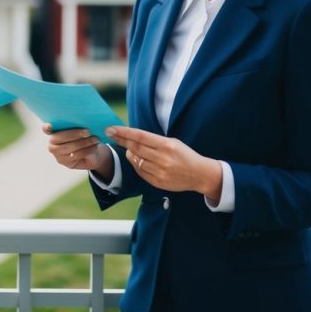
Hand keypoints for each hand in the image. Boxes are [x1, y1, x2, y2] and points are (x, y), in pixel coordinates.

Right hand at [43, 124, 112, 178]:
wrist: (93, 152)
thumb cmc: (85, 137)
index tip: (50, 126)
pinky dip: (87, 150)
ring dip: (84, 142)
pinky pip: (76, 155)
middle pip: (60, 137)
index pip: (46, 129)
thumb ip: (78, 125)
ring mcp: (57, 154)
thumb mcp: (81, 129)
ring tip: (95, 138)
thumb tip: (84, 121)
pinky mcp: (65, 162)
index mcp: (53, 131)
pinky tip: (94, 146)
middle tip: (88, 131)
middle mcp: (52, 143)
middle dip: (75, 134)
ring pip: (70, 147)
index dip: (46, 128)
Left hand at [106, 126, 221, 198]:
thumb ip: (153, 141)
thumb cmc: (185, 155)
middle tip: (111, 134)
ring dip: (129, 153)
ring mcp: (159, 172)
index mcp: (166, 145)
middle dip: (121, 140)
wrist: (199, 174)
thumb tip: (131, 138)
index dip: (123, 132)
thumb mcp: (172, 142)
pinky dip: (136, 164)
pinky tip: (137, 159)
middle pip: (134, 148)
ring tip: (129, 148)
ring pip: (135, 160)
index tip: (111, 129)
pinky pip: (140, 171)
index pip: (140, 136)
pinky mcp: (157, 182)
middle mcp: (162, 158)